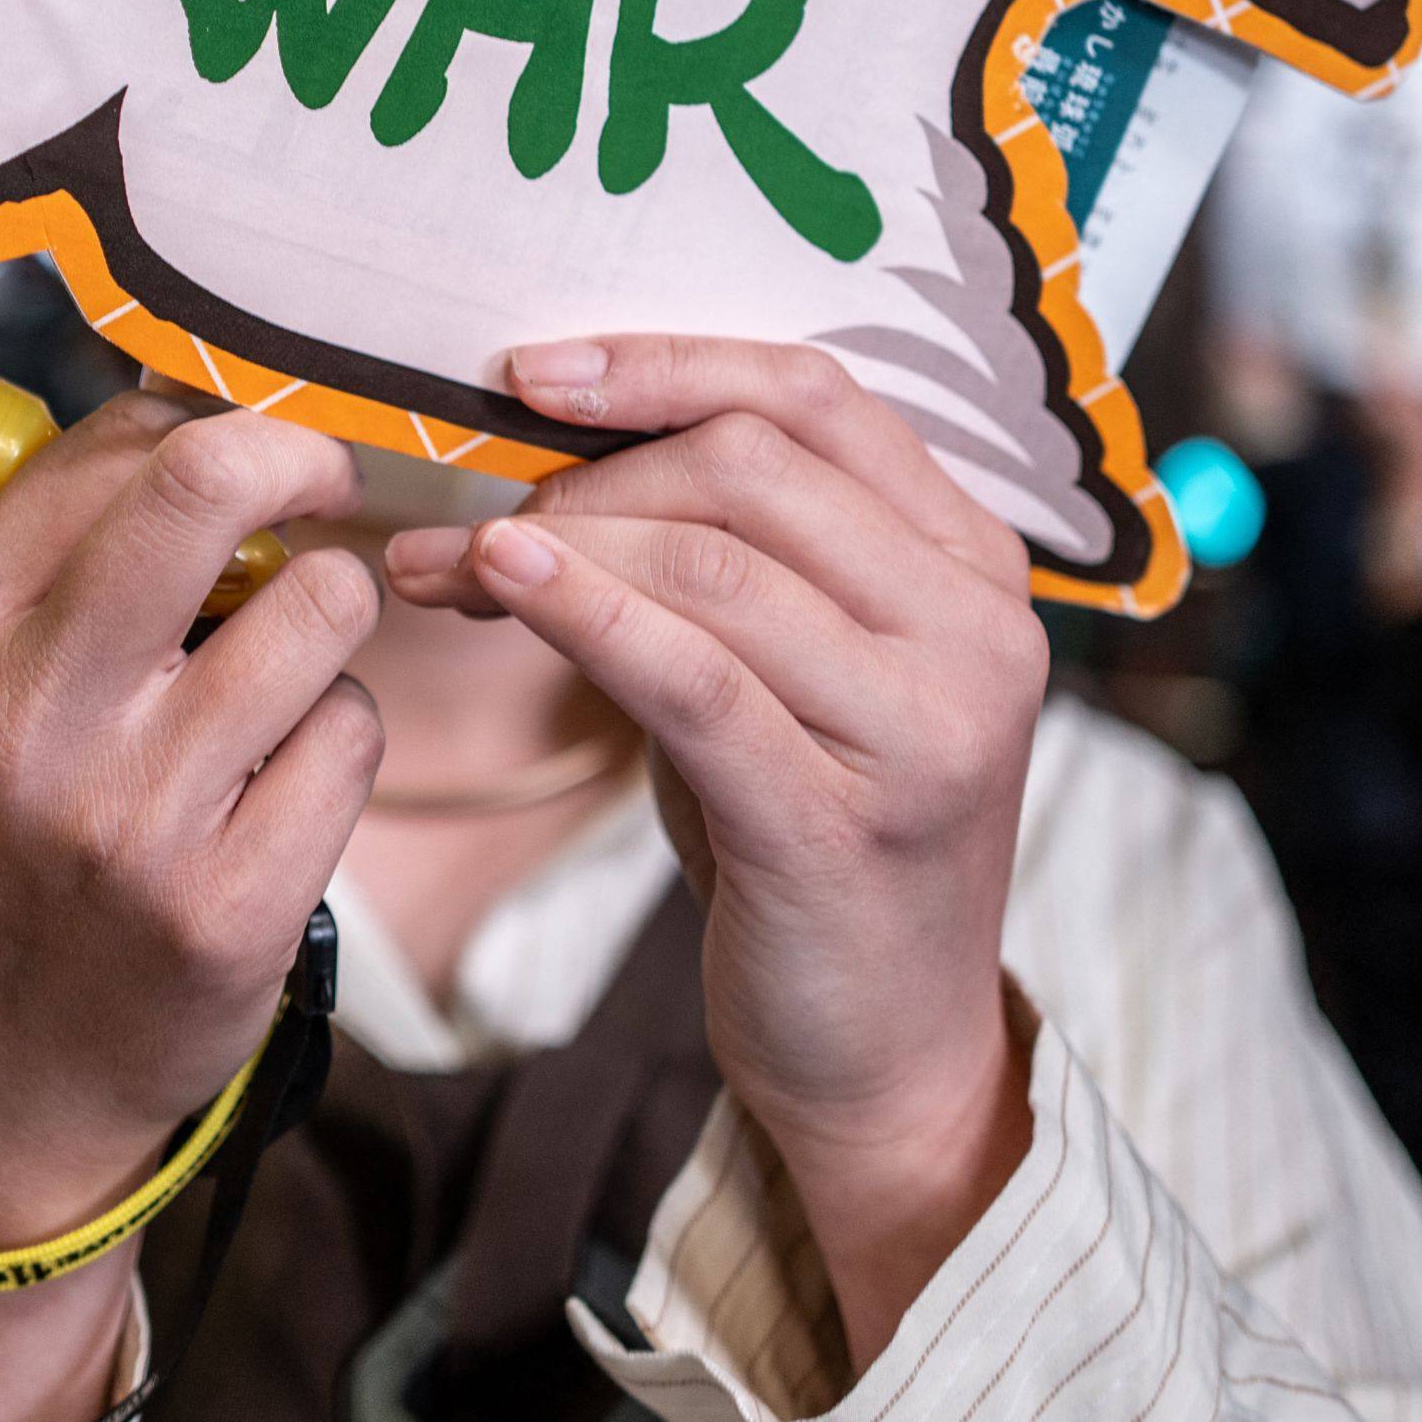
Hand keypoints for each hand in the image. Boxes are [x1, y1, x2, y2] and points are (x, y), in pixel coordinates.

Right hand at [0, 392, 381, 1421]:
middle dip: (301, 464)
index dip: (216, 422)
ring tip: (278, 685)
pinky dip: (337, 744)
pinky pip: (351, 735)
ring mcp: (135, 815)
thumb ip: (62, 561)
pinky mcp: (231, 902)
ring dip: (328, 629)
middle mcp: (32, 715)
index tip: (256, 458)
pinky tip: (280, 791)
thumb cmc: (10, 850)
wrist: (8, 1081)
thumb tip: (201, 408)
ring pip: (322, 606)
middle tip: (322, 491)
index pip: (110, 446)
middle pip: (213, 481)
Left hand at [385, 337, 1042, 1364]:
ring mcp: (925, 729)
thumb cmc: (812, 839)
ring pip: (714, 564)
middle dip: (587, 473)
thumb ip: (727, 556)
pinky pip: (696, 680)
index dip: (664, 364)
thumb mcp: (792, 671)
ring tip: (445, 570)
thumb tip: (547, 446)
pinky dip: (585, 612)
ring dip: (552, 548)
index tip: (528, 373)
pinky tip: (500, 586)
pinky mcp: (844, 826)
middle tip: (469, 518)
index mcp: (973, 561)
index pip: (816, 394)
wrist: (885, 1057)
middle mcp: (976, 629)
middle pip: (752, 467)